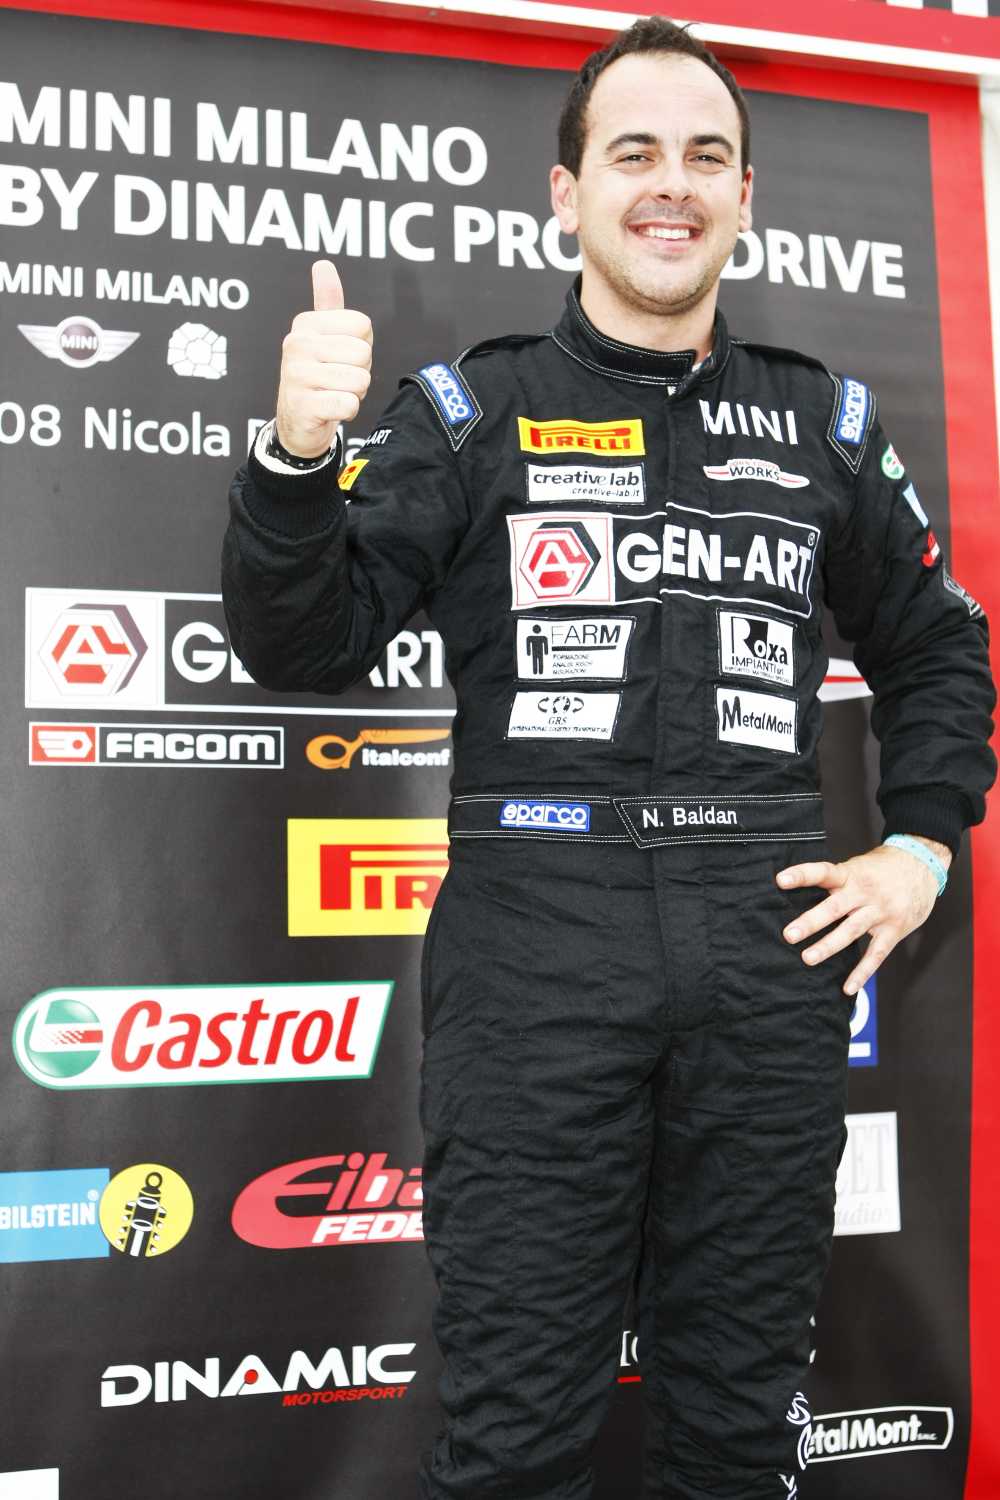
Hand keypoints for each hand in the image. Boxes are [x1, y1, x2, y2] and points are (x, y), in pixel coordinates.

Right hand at [274, 259, 372, 457]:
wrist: (297, 422)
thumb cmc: (318, 375)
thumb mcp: (321, 337)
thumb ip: (327, 302)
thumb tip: (323, 264)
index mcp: (305, 324)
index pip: (363, 325)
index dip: (361, 346)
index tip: (341, 357)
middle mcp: (296, 345)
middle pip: (363, 354)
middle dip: (360, 372)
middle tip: (338, 380)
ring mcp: (297, 375)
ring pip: (360, 380)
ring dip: (355, 393)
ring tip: (333, 393)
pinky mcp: (304, 405)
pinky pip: (350, 404)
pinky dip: (348, 411)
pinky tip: (330, 410)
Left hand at [776, 838, 950, 995]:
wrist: (923, 864)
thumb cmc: (882, 868)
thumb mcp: (858, 865)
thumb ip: (834, 880)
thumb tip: (799, 894)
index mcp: (851, 874)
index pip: (824, 872)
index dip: (802, 875)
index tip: (781, 880)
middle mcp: (864, 892)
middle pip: (835, 908)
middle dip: (811, 922)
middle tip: (789, 935)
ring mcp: (880, 912)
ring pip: (851, 931)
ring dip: (829, 946)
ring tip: (807, 958)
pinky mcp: (894, 929)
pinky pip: (876, 954)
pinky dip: (862, 972)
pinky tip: (847, 988)